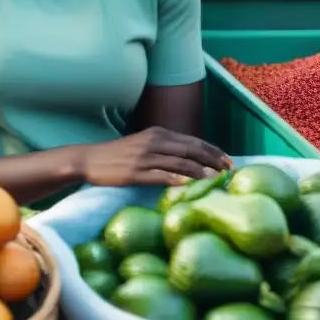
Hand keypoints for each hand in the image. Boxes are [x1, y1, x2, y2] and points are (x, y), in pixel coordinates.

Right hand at [81, 127, 231, 187]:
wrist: (90, 159)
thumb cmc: (118, 155)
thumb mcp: (144, 144)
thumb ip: (165, 148)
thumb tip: (190, 160)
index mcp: (158, 133)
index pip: (193, 141)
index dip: (213, 150)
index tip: (229, 161)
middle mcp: (154, 142)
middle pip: (191, 150)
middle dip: (214, 161)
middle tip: (230, 172)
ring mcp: (145, 157)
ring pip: (180, 163)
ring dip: (201, 172)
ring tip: (217, 180)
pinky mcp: (135, 172)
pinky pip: (161, 176)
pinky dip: (178, 180)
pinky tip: (190, 186)